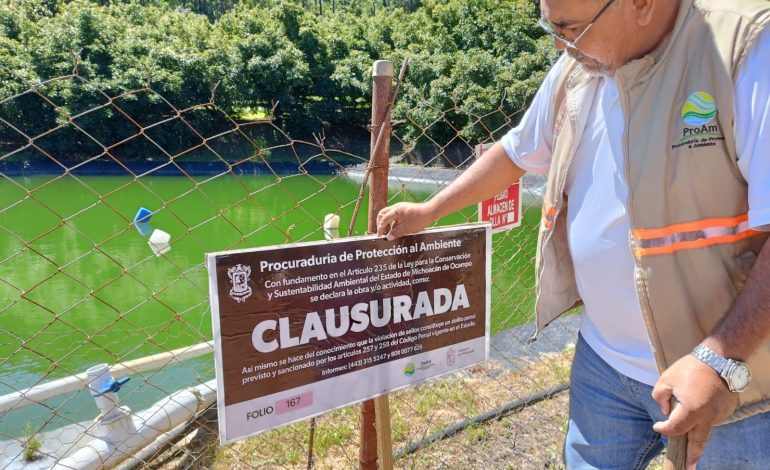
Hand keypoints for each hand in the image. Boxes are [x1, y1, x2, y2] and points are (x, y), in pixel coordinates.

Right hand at [375, 202, 434, 239]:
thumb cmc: (419, 219)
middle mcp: (396, 207)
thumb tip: (388, 237)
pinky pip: (394, 215)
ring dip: (386, 223)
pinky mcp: (404, 209)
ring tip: (389, 232)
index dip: (380, 228)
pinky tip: (396, 229)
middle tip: (382, 232)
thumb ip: (396, 233)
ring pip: (388, 214)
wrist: (430, 211)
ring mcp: (400, 207)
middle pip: (382, 214)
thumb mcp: (406, 229)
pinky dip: (393, 222)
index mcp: (395, 211)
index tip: (380, 236)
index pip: (383, 219)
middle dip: (380, 223)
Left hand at [651, 354, 737, 468]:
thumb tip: (666, 411)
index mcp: (691, 410)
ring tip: (688, 433)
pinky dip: (704, 418)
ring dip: (696, 431)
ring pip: (705, 428)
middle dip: (692, 455)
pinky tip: (700, 408)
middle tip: (688, 467)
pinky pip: (712, 418)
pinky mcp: (726, 410)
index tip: (657, 426)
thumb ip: (661, 398)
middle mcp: (708, 417)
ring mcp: (719, 415)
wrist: (720, 358)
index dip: (663, 429)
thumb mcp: (666, 379)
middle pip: (698, 441)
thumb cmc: (690, 368)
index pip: (674, 428)